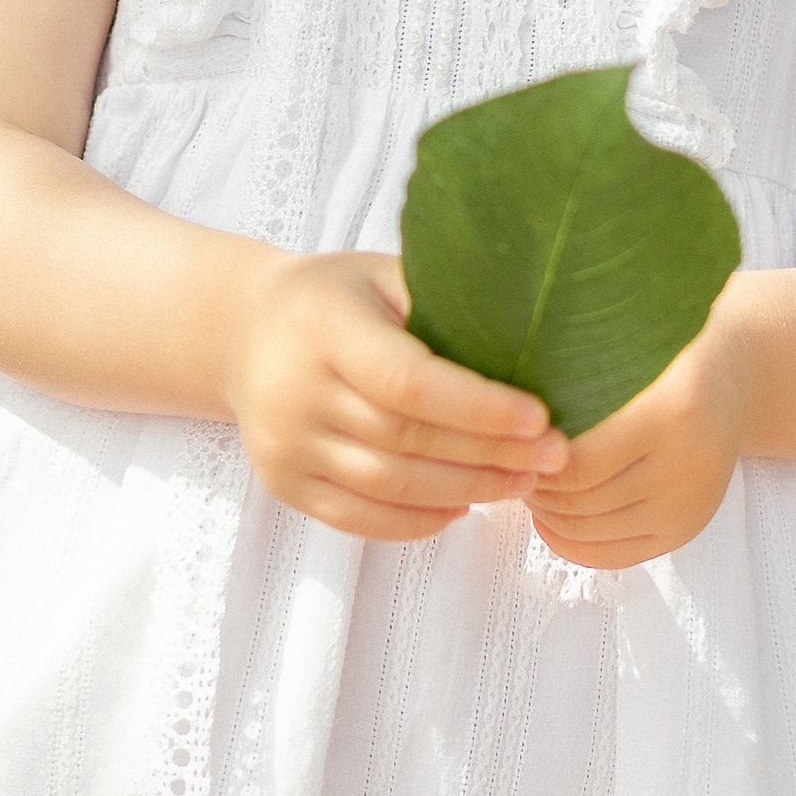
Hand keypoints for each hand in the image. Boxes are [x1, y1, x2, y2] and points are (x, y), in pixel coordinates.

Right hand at [221, 252, 570, 540]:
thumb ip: (442, 301)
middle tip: (553, 457)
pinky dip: (420, 520)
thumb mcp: (380, 275)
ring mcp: (285, 445)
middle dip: (490, 454)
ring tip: (521, 482)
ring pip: (390, 486)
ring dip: (467, 490)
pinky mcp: (284, 484)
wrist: (243, 333)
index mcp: (323, 327)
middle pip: (406, 439)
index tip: (540, 417)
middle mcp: (295, 390)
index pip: (408, 381)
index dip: (478, 407)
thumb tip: (534, 338)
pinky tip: (464, 504)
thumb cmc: (335, 297)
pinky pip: (362, 518)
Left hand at [522, 318, 747, 569]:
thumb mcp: (630, 342)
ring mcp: (689, 508)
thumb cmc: (667, 351)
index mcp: (674, 412)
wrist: (736, 379)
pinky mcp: (684, 532)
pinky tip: (547, 515)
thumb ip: (577, 365)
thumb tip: (503, 396)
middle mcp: (688, 468)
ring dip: (545, 511)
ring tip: (526, 478)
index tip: (507, 435)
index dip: (532, 457)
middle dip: (532, 484)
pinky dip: (566, 540)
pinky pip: (610, 555)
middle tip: (507, 459)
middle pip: (580, 501)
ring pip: (588, 531)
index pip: (579, 462)